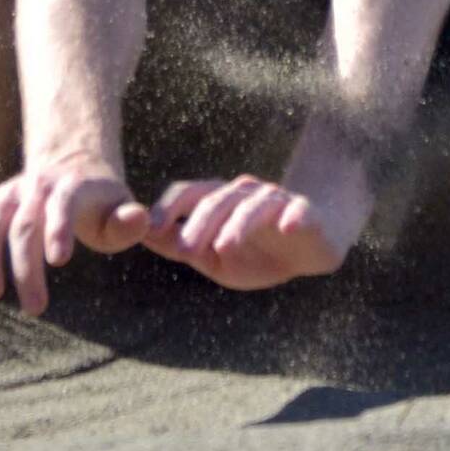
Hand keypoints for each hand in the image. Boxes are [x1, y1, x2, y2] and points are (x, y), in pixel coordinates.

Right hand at [0, 160, 149, 315]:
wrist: (73, 165)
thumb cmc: (101, 202)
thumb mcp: (120, 208)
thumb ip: (129, 222)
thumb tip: (140, 220)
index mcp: (71, 186)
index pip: (62, 204)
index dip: (58, 229)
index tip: (59, 262)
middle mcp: (35, 187)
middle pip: (24, 225)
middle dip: (25, 267)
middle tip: (36, 309)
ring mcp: (8, 194)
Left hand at [142, 175, 357, 290]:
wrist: (309, 250)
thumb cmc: (256, 253)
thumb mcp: (213, 257)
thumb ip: (179, 245)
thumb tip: (140, 236)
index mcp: (220, 200)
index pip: (190, 193)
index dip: (169, 208)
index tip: (151, 230)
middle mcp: (245, 193)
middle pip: (218, 200)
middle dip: (199, 224)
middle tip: (186, 251)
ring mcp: (277, 200)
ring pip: (254, 206)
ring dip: (239, 225)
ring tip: (225, 247)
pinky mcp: (306, 213)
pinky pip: (300, 211)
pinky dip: (293, 216)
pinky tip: (287, 227)